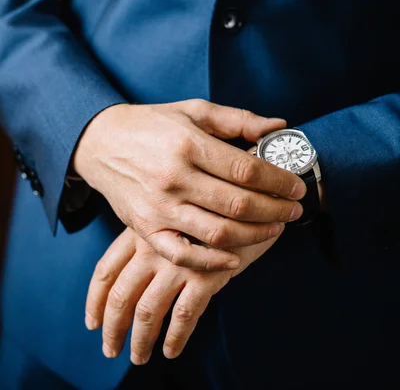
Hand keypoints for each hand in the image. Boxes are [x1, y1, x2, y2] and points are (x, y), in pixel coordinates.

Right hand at [74, 100, 304, 269]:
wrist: (103, 143)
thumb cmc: (153, 125)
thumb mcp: (194, 111)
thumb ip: (237, 119)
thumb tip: (278, 127)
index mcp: (188, 144)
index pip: (246, 170)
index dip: (278, 181)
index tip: (296, 186)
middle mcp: (174, 178)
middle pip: (238, 204)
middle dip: (276, 210)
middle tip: (294, 209)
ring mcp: (159, 207)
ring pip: (217, 233)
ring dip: (255, 235)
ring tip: (275, 228)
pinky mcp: (146, 229)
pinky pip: (183, 254)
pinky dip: (212, 262)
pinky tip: (236, 257)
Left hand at [85, 224, 284, 363]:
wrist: (249, 194)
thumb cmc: (210, 205)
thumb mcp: (173, 212)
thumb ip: (155, 233)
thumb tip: (136, 269)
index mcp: (141, 229)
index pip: (106, 269)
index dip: (95, 299)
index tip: (92, 321)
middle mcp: (154, 246)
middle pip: (121, 295)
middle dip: (113, 327)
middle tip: (111, 349)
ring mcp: (179, 261)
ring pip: (148, 311)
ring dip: (141, 339)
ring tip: (140, 356)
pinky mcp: (206, 274)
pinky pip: (184, 315)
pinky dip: (176, 337)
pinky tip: (172, 350)